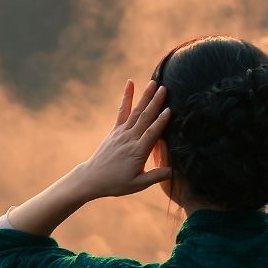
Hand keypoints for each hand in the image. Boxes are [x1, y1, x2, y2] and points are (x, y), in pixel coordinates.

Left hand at [0, 79, 173, 236]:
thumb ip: (156, 176)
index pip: (151, 134)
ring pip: (135, 112)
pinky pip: (121, 110)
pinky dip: (126, 97)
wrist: (92, 178)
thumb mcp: (137, 184)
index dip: (161, 122)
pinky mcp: (115, 130)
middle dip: (155, 103)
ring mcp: (121, 133)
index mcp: (137, 152)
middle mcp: (129, 139)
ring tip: (154, 83)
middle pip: (144, 118)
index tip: (170, 110)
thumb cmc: (116, 184)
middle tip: (165, 88)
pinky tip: (130, 83)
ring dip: (145, 96)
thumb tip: (175, 170)